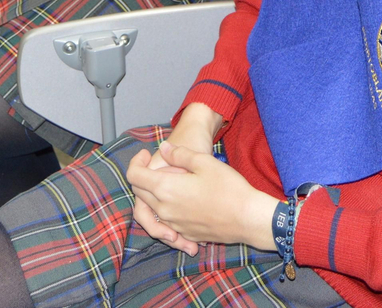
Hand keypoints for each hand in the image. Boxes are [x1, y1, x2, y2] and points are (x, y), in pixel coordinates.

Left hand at [130, 106, 224, 252]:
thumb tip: (163, 148)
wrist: (248, 218)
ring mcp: (174, 224)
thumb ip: (179, 154)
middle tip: (158, 165)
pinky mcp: (186, 234)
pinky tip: (186, 200)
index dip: (135, 162)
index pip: (134, 176)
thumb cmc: (228, 187)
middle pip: (140, 194)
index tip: (147, 153)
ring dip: (155, 195)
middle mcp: (164, 209)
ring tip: (173, 181)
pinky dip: (169, 210)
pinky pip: (168, 222)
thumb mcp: (204, 161)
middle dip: (143, 178)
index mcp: (165, 189)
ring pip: (153, 209)